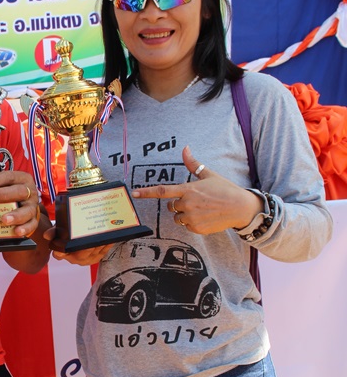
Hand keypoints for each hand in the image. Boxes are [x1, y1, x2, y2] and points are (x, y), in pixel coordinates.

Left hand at [0, 170, 40, 237]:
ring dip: (15, 215)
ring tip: (3, 219)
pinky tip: (16, 231)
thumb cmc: (10, 193)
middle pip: (19, 191)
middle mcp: (29, 192)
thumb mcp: (0, 184)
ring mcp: (32, 207)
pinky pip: (32, 225)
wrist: (25, 205)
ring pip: (27, 210)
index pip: (9, 176)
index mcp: (21, 179)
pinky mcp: (34, 220)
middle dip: (3, 194)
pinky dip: (24, 229)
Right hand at [43, 226, 112, 265]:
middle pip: (81, 254)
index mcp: (62, 253)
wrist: (77, 240)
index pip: (59, 255)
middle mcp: (74, 259)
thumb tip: (46, 236)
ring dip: (99, 244)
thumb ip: (53, 232)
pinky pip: (103, 252)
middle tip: (91, 239)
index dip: (60, 254)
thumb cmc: (67, 236)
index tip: (61, 251)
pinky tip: (109, 238)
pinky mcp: (97, 258)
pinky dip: (106, 245)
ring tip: (102, 235)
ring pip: (93, 253)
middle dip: (87, 247)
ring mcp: (86, 260)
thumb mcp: (59, 232)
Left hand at [132, 146, 263, 234]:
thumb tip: (185, 148)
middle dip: (178, 204)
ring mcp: (192, 217)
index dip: (147, 192)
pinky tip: (205, 217)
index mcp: (188, 189)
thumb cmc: (224, 189)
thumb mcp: (209, 175)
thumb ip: (193, 164)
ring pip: (178, 218)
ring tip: (202, 210)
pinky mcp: (197, 228)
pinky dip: (193, 223)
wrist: (240, 208)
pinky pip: (187, 226)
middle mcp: (187, 204)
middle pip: (171, 207)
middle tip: (195, 201)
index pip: (162, 191)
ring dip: (184, 215)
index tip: (134, 194)